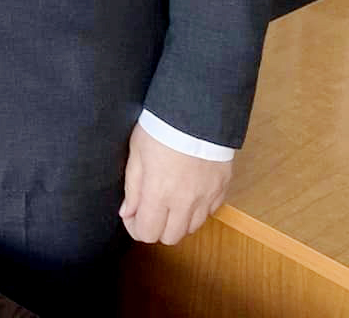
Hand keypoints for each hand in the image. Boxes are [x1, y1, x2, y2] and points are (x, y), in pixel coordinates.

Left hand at [119, 123, 231, 245]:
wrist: (197, 110)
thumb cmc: (161, 127)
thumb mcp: (137, 153)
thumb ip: (132, 187)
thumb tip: (127, 213)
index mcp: (159, 193)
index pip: (147, 233)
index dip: (136, 228)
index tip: (132, 215)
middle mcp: (184, 202)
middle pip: (170, 238)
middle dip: (157, 228)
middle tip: (151, 209)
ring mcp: (206, 197)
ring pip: (191, 228)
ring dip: (178, 221)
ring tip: (170, 199)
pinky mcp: (221, 189)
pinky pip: (209, 213)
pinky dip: (198, 209)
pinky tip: (189, 192)